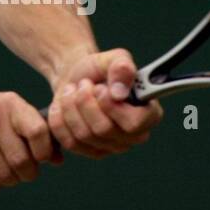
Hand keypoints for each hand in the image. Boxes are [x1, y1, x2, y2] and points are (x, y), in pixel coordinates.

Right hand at [0, 91, 62, 191]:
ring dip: (9, 180)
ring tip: (6, 173)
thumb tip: (58, 159)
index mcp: (11, 103)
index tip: (40, 159)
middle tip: (23, 172)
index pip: (39, 132)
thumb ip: (33, 130)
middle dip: (27, 173)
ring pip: (5, 173)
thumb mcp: (7, 112)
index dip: (44, 152)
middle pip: (22, 160)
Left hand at [47, 48, 163, 158]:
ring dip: (71, 106)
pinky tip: (63, 104)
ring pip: (84, 135)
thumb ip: (122, 68)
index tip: (100, 88)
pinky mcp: (89, 151)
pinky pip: (69, 141)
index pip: (133, 123)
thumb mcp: (114, 57)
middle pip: (103, 130)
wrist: (77, 78)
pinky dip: (60, 119)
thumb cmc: (100, 69)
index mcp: (149, 114)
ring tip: (72, 90)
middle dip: (85, 102)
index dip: (111, 106)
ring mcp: (112, 147)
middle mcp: (134, 136)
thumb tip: (119, 93)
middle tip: (84, 84)